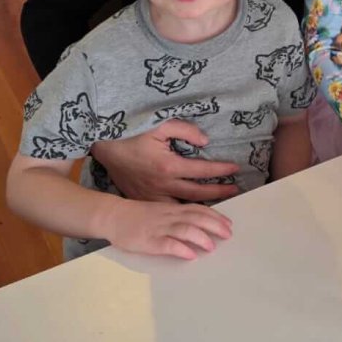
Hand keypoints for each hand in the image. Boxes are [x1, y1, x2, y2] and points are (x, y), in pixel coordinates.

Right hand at [91, 120, 239, 202]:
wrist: (105, 148)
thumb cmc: (132, 134)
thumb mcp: (159, 125)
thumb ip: (185, 131)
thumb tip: (205, 140)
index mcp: (168, 166)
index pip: (202, 170)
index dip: (221, 170)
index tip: (235, 169)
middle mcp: (162, 185)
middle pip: (197, 193)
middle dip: (218, 192)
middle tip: (235, 191)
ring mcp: (152, 195)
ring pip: (183, 207)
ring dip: (202, 208)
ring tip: (219, 209)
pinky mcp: (144, 200)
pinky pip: (167, 210)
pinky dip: (181, 214)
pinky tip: (192, 216)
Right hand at [104, 198, 232, 259]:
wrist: (113, 215)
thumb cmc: (138, 215)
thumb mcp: (162, 210)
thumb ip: (178, 215)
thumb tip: (199, 223)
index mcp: (173, 208)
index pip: (199, 209)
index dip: (215, 216)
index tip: (228, 223)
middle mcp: (169, 216)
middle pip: (196, 218)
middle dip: (215, 225)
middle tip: (228, 234)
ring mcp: (159, 228)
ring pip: (184, 229)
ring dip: (200, 237)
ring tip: (212, 246)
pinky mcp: (148, 241)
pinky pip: (167, 244)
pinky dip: (180, 249)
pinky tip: (190, 255)